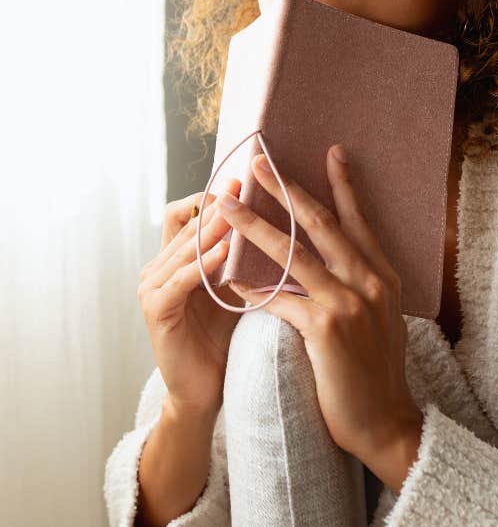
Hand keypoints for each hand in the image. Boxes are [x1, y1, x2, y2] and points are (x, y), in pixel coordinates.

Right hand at [137, 179, 247, 415]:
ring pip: (183, 246)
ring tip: (238, 212)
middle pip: (186, 222)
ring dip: (211, 229)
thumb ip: (242, 251)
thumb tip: (274, 213)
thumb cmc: (227, 333)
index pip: (187, 211)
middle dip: (217, 204)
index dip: (213, 193)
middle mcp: (158, 266)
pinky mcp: (156, 311)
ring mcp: (153, 288)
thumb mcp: (237, 283)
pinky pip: (178, 280)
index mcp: (177, 257)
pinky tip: (226, 253)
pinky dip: (201, 264)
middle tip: (244, 184)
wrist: (209, 388)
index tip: (245, 179)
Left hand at [218, 145, 422, 468]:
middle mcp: (370, 280)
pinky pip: (280, 300)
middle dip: (287, 189)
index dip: (344, 185)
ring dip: (255, 226)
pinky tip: (228, 278)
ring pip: (294, 253)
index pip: (358, 220)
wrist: (386, 421)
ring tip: (227, 207)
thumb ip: (357, 284)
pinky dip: (252, 288)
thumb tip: (331, 260)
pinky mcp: (328, 329)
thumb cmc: (375, 370)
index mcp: (383, 274)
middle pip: (321, 224)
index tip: (332, 152)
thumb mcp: (378, 316)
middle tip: (259, 163)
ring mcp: (350, 302)